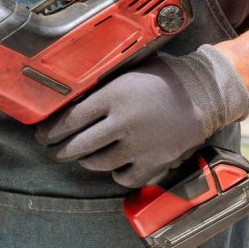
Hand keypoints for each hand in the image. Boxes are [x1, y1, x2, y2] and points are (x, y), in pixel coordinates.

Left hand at [35, 45, 248, 187]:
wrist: (207, 93)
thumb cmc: (163, 77)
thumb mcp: (128, 71)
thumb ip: (100, 85)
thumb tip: (66, 95)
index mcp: (114, 96)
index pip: (69, 120)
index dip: (50, 131)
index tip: (41, 136)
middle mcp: (124, 123)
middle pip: (77, 146)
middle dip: (59, 151)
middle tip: (53, 150)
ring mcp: (140, 145)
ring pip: (97, 163)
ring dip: (86, 160)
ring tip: (83, 154)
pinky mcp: (155, 162)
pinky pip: (123, 176)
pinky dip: (115, 172)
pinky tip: (114, 164)